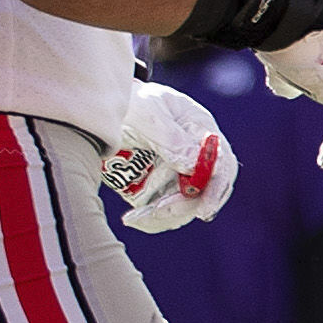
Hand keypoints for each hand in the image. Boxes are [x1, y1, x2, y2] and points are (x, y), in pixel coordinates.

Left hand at [100, 82, 235, 229]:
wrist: (100, 108)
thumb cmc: (128, 102)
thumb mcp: (146, 113)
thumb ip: (170, 138)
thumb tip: (195, 166)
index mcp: (201, 130)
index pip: (222, 164)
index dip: (216, 188)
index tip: (203, 209)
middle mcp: (195, 155)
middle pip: (205, 191)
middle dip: (182, 207)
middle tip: (152, 212)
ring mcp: (178, 172)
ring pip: (184, 206)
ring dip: (163, 216)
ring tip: (134, 216)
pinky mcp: (159, 186)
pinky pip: (164, 211)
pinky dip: (152, 220)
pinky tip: (133, 217)